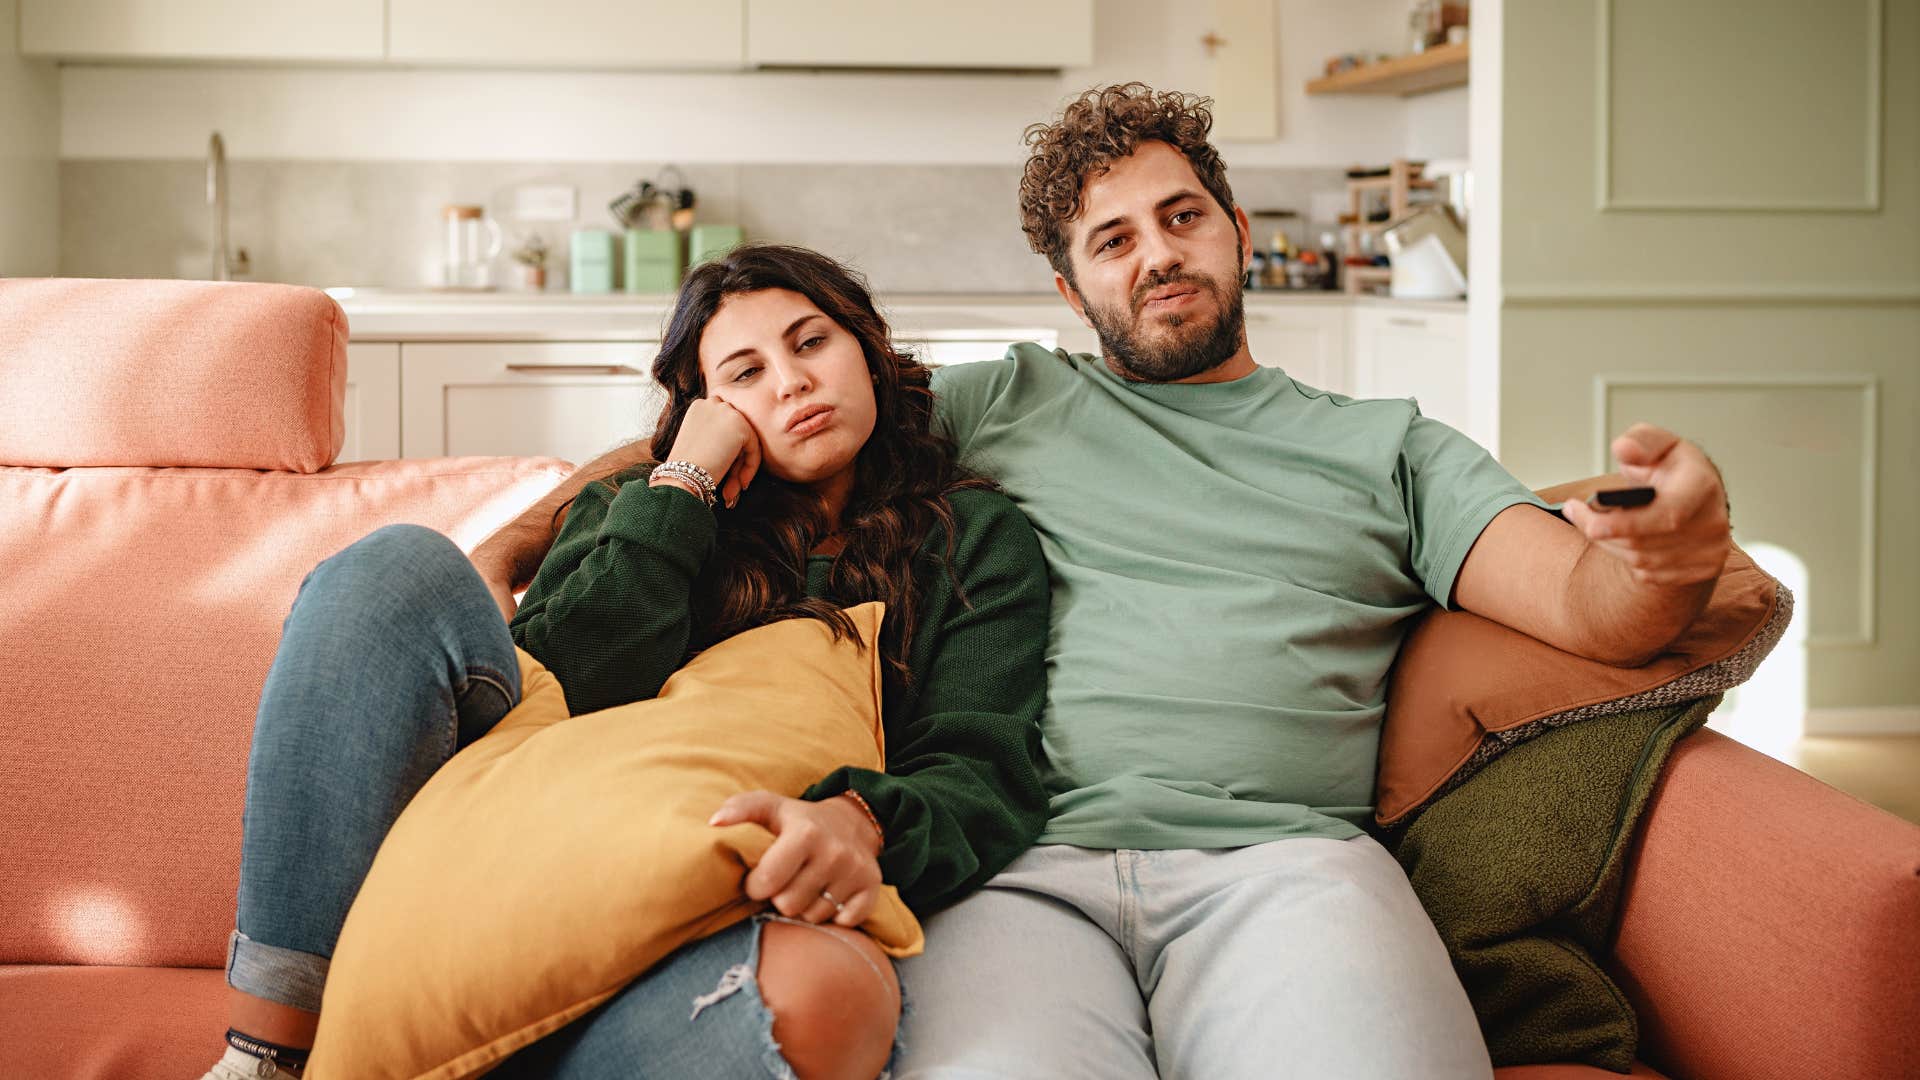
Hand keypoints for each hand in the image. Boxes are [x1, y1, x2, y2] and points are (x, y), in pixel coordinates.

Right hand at [659, 398, 760, 507]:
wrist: (682, 475)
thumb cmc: (685, 467)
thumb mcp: (698, 442)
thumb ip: (717, 436)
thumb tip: (738, 446)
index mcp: (699, 406)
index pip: (724, 423)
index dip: (726, 449)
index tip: (723, 470)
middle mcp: (713, 403)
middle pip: (736, 430)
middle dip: (736, 459)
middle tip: (731, 485)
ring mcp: (727, 412)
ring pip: (747, 439)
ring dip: (742, 466)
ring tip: (734, 489)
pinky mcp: (740, 426)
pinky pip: (754, 448)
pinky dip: (750, 467)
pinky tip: (740, 484)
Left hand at [709, 791, 883, 926]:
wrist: (853, 822)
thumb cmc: (800, 820)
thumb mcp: (771, 807)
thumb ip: (740, 809)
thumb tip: (713, 822)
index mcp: (806, 833)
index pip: (767, 882)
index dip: (756, 885)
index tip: (760, 877)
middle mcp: (834, 852)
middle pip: (788, 905)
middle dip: (781, 898)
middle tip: (786, 882)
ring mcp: (855, 871)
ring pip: (814, 917)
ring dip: (806, 907)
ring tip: (807, 886)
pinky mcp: (872, 888)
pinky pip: (844, 922)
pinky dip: (834, 916)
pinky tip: (829, 895)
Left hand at [1560, 423, 1730, 587]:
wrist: (1699, 497)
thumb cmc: (1674, 469)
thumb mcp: (1658, 442)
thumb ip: (1641, 442)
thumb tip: (1625, 450)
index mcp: (1702, 486)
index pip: (1666, 514)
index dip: (1623, 522)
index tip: (1580, 510)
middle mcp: (1713, 522)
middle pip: (1643, 541)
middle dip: (1600, 529)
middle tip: (1574, 511)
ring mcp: (1710, 551)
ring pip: (1641, 561)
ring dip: (1609, 543)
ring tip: (1597, 523)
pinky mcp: (1702, 572)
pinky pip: (1649, 576)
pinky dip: (1626, 558)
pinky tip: (1624, 539)